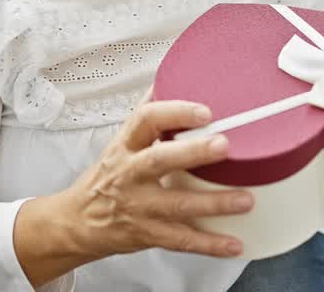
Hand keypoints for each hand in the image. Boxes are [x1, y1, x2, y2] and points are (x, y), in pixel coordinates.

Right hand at [38, 92, 252, 260]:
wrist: (77, 223)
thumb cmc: (106, 179)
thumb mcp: (119, 143)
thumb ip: (146, 116)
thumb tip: (169, 79)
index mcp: (125, 147)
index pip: (145, 120)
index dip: (174, 112)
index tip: (204, 111)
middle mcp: (130, 175)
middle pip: (160, 160)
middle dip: (194, 153)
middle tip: (224, 145)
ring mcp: (139, 207)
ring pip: (177, 205)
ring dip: (213, 203)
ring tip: (245, 199)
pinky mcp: (148, 234)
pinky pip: (181, 241)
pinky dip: (209, 244)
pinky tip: (234, 244)